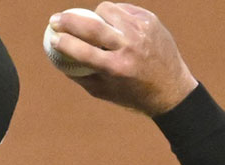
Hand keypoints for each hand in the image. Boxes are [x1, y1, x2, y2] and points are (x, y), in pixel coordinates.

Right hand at [48, 2, 197, 115]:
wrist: (172, 89)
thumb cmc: (131, 94)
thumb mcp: (103, 92)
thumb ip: (80, 75)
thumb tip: (58, 58)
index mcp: (116, 68)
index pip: (82, 51)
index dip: (62, 42)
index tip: (52, 37)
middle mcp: (129, 47)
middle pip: (91, 26)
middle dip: (68, 21)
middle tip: (55, 20)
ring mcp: (141, 31)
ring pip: (107, 10)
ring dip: (93, 15)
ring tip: (91, 23)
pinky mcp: (150, 20)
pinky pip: (123, 9)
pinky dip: (113, 15)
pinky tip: (111, 23)